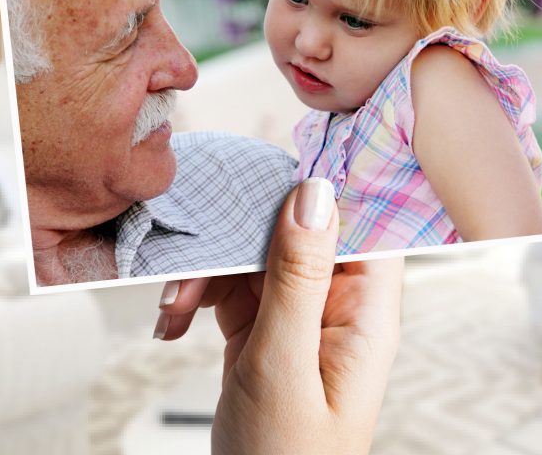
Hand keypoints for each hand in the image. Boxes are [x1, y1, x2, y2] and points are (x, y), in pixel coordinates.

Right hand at [154, 178, 403, 454]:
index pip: (361, 224)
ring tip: (175, 309)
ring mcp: (300, 319)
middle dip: (239, 241)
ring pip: (256, 259)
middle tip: (196, 260)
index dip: (321, 192)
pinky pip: (233, 290)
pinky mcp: (265, 332)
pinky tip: (175, 320)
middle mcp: (338, 308)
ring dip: (208, 274)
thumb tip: (314, 192)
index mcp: (367, 313)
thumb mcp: (284, 365)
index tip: (269, 177)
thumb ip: (297, 277)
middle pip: (296, 234)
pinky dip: (199, 298)